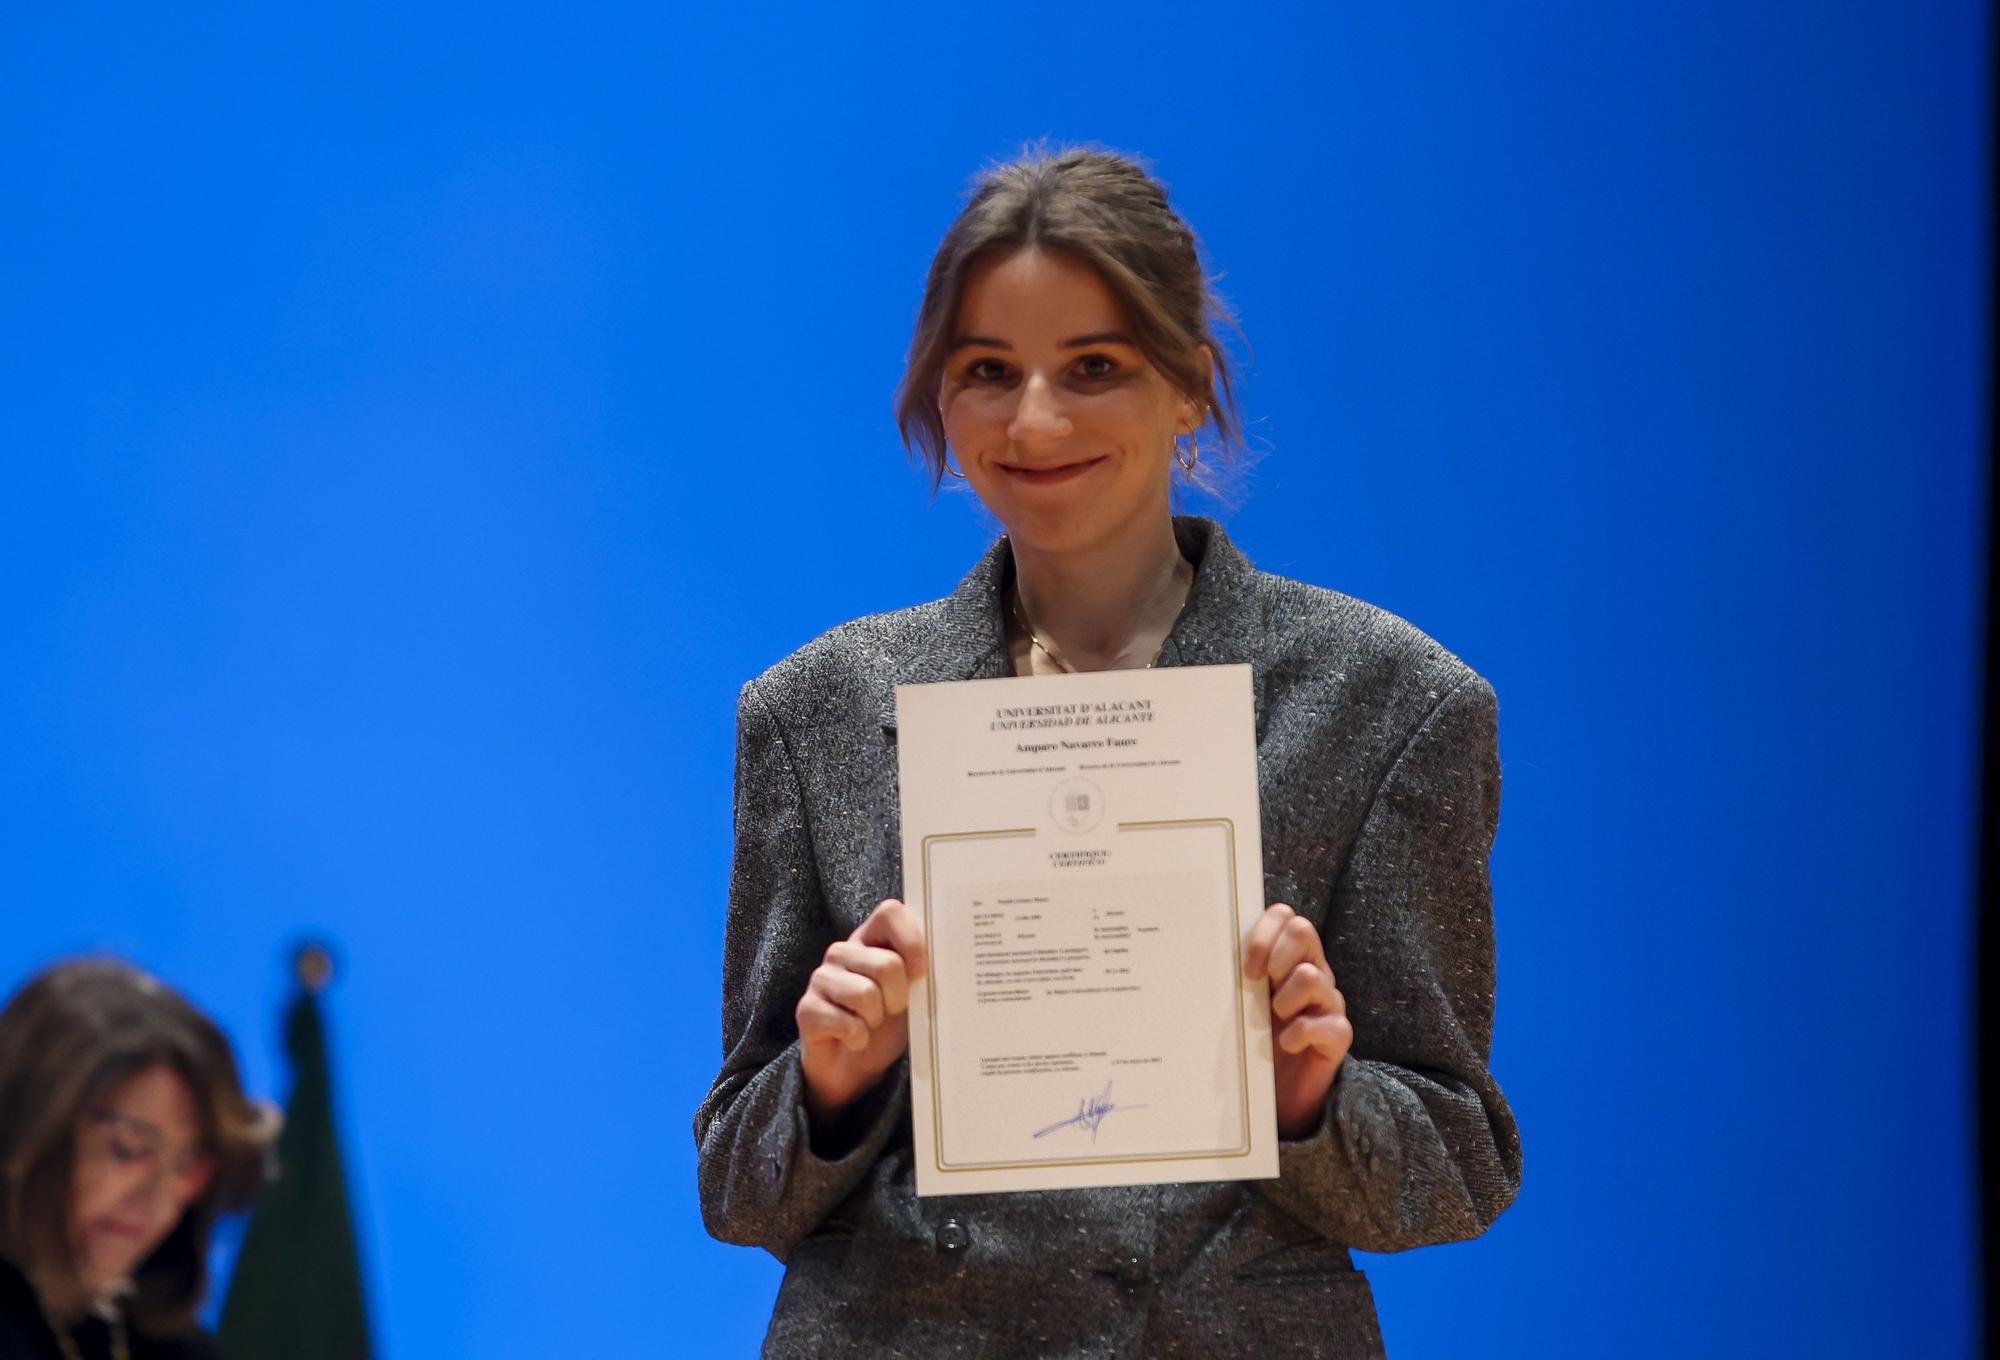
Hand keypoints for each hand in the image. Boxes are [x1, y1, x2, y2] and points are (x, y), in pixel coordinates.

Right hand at [797, 898, 927, 1124]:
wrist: (854, 1069)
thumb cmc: (888, 1025)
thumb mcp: (912, 995)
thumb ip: (924, 973)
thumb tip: (953, 961)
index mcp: (871, 938)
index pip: (891, 912)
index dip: (912, 940)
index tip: (921, 973)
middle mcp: (843, 952)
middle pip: (887, 964)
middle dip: (899, 998)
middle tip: (892, 1011)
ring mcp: (821, 978)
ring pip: (865, 994)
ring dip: (876, 1020)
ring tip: (871, 1024)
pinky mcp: (806, 1009)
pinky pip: (847, 1023)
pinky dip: (859, 1039)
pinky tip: (853, 1039)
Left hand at [1244, 902, 1353, 1139]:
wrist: (1282, 1093)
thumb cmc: (1257, 1040)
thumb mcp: (1244, 1003)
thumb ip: (1237, 977)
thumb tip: (1198, 954)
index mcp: (1291, 958)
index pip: (1285, 917)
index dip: (1264, 933)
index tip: (1247, 967)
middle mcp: (1315, 973)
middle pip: (1303, 930)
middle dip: (1276, 957)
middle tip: (1262, 988)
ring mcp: (1329, 1002)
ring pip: (1311, 976)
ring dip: (1285, 1000)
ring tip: (1275, 1022)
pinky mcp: (1338, 1035)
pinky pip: (1327, 1023)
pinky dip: (1299, 1035)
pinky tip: (1286, 1045)